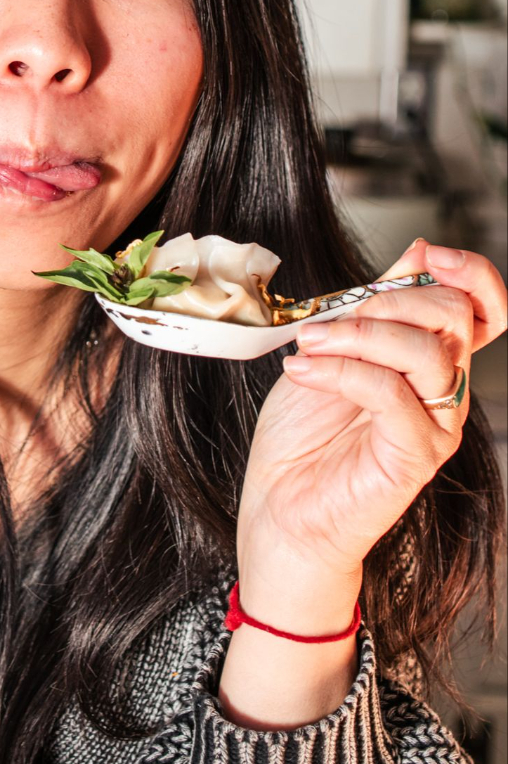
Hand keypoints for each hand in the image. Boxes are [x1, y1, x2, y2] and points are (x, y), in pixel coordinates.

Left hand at [234, 240, 506, 632]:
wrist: (280, 510)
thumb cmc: (304, 436)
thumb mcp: (333, 348)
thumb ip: (373, 304)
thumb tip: (418, 252)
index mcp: (430, 360)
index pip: (483, 309)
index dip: (471, 274)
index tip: (428, 255)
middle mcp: (444, 391)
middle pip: (456, 318)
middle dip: (390, 298)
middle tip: (330, 317)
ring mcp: (435, 425)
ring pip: (428, 352)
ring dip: (357, 332)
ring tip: (308, 345)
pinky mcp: (414, 457)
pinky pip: (392, 393)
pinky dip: (341, 370)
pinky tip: (303, 370)